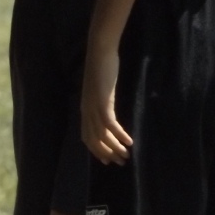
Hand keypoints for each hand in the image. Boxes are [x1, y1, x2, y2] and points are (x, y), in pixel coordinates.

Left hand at [81, 42, 132, 164]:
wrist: (99, 52)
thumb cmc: (101, 69)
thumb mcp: (99, 90)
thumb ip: (101, 102)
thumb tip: (108, 111)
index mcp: (84, 108)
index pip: (87, 136)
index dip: (96, 150)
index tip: (107, 161)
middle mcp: (86, 110)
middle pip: (94, 139)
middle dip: (107, 153)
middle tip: (120, 162)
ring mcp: (93, 106)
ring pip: (102, 134)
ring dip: (115, 147)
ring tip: (127, 155)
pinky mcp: (103, 101)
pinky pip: (110, 124)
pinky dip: (119, 135)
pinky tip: (129, 142)